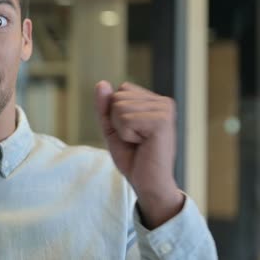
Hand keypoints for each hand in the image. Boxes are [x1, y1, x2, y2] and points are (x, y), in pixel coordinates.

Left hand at [95, 81, 183, 228]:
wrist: (148, 183)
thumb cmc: (133, 157)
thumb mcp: (112, 128)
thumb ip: (105, 106)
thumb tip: (101, 83)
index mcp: (155, 101)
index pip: (120, 90)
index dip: (115, 114)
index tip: (131, 132)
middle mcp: (164, 102)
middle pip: (118, 97)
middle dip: (117, 122)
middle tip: (135, 140)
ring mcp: (165, 110)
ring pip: (119, 107)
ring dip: (122, 130)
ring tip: (139, 143)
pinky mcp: (162, 121)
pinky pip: (125, 119)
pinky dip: (126, 135)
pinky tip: (143, 144)